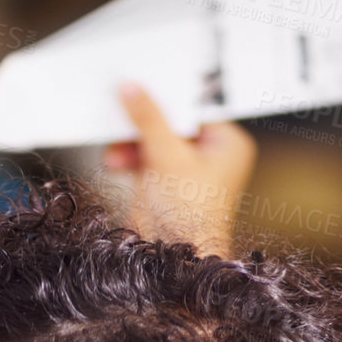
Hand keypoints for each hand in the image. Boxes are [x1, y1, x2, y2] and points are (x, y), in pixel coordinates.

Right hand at [101, 82, 256, 257]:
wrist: (175, 262)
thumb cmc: (191, 219)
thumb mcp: (168, 157)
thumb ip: (148, 119)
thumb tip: (132, 88)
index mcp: (227, 143)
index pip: (195, 106)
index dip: (169, 95)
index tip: (145, 79)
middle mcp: (208, 155)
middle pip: (171, 122)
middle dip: (143, 124)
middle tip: (122, 108)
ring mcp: (184, 170)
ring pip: (152, 140)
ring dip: (130, 143)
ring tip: (115, 152)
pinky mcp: (162, 184)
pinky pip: (142, 159)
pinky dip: (127, 158)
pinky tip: (114, 160)